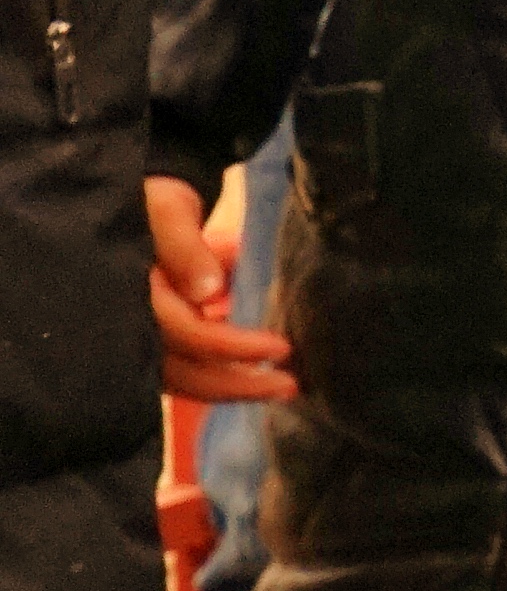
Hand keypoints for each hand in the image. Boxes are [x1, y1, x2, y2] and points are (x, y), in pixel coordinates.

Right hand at [148, 172, 288, 403]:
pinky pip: (186, 363)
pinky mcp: (154, 337)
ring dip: (231, 384)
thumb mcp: (167, 211)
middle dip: (236, 383)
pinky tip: (260, 372)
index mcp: (135, 296)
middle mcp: (132, 325)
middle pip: (183, 370)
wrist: (134, 203)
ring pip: (184, 375)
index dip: (233, 345)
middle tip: (289, 388)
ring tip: (282, 388)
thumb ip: (185, 248)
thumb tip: (210, 291)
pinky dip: (221, 370)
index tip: (281, 349)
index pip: (186, 332)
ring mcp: (138, 337)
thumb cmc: (152, 202)